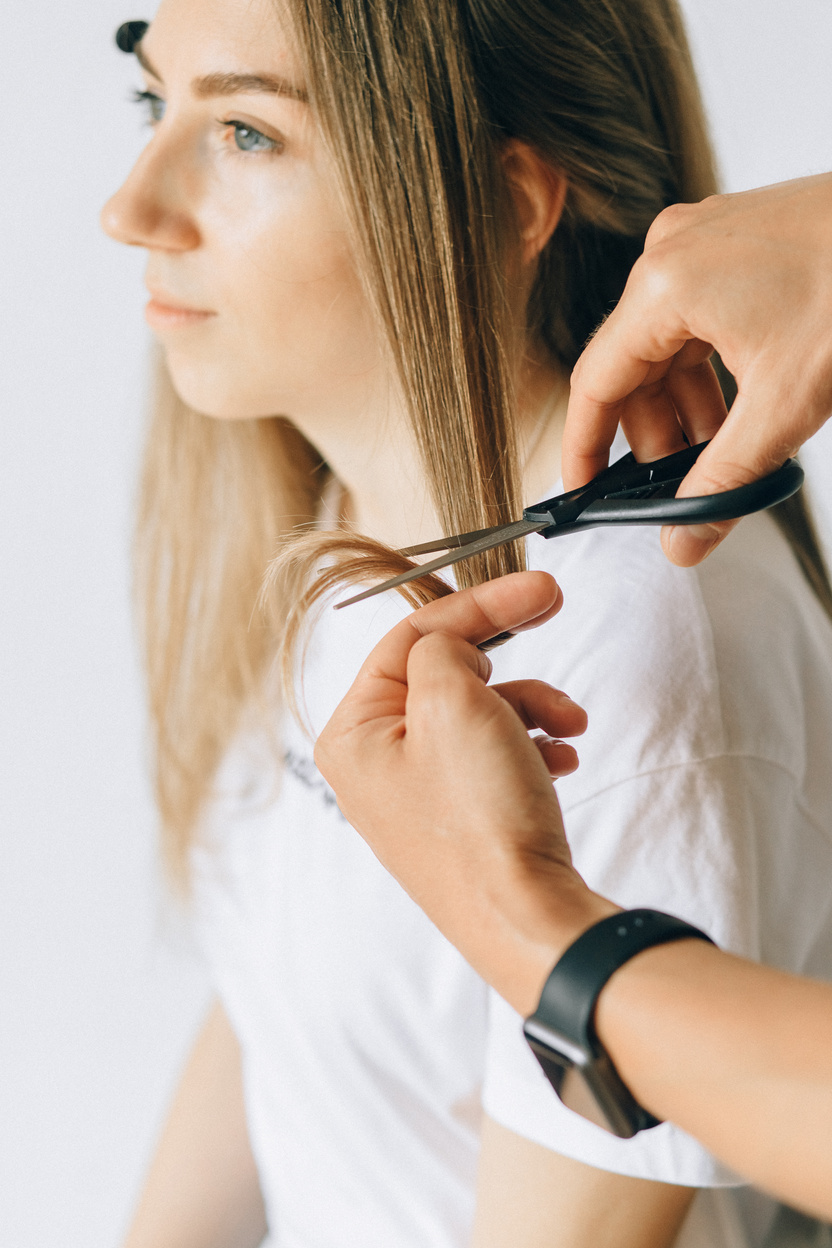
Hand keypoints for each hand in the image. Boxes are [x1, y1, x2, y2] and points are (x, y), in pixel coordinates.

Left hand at [315, 572, 615, 1014]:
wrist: (529, 921)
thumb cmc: (482, 820)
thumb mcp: (453, 702)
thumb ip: (442, 647)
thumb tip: (450, 642)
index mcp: (352, 735)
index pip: (409, 639)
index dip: (478, 604)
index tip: (536, 586)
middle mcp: (375, 767)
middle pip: (444, 673)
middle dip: (506, 657)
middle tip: (552, 608)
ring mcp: (417, 798)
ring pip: (477, 713)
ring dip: (530, 706)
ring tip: (570, 726)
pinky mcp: (460, 822)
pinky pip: (494, 757)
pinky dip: (532, 745)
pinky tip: (563, 758)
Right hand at [563, 172, 831, 565]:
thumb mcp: (785, 404)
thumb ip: (724, 481)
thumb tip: (681, 539)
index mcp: (664, 285)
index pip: (596, 382)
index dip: (585, 448)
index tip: (585, 493)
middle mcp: (671, 253)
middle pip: (632, 368)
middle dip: (656, 435)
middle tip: (681, 487)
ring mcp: (704, 241)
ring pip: (667, 347)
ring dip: (688, 407)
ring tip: (725, 450)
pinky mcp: (735, 242)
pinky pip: (698, 319)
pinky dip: (712, 370)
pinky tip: (743, 405)